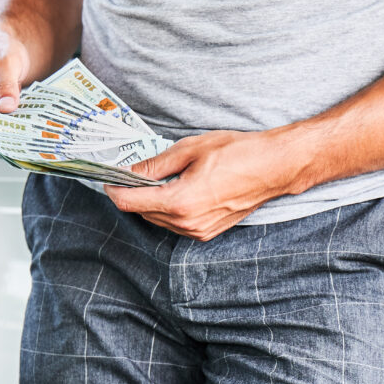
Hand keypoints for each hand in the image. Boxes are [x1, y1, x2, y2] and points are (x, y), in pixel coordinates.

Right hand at [0, 22, 30, 146]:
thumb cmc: (0, 49)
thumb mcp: (8, 62)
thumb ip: (7, 84)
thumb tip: (6, 107)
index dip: (3, 129)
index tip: (25, 133)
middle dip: (7, 137)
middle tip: (31, 137)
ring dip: (6, 140)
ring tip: (27, 136)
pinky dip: (5, 137)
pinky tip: (20, 134)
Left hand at [105, 130, 307, 240]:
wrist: (274, 168)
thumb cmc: (238, 153)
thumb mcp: (190, 150)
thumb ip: (155, 165)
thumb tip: (130, 171)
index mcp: (180, 202)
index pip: (130, 202)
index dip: (115, 189)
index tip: (109, 177)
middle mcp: (187, 223)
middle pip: (142, 212)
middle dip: (134, 193)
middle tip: (134, 171)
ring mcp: (198, 231)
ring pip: (158, 219)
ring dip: (152, 201)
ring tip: (161, 178)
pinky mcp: (207, 233)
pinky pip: (176, 224)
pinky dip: (169, 208)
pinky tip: (178, 189)